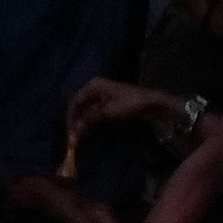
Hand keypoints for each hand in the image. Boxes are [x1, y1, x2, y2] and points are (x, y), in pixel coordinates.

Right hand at [63, 77, 183, 141]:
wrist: (152, 103)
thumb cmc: (130, 104)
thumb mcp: (107, 112)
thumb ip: (89, 119)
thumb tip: (75, 131)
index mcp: (93, 85)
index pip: (74, 101)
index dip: (70, 117)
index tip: (69, 132)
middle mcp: (95, 88)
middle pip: (79, 105)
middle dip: (76, 120)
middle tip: (73, 137)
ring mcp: (103, 95)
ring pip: (87, 110)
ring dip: (83, 122)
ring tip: (80, 137)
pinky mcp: (110, 103)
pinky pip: (95, 112)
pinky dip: (91, 122)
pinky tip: (89, 131)